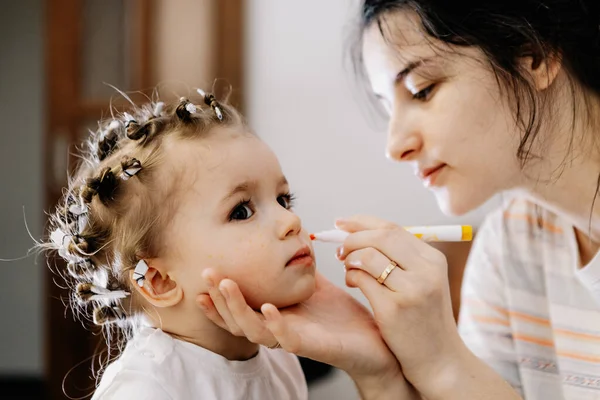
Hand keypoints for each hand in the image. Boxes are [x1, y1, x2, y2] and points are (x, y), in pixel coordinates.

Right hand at [197, 270, 402, 382]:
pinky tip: (267, 307)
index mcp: (277, 316)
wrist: (377, 343)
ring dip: (238, 307)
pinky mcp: (312, 347)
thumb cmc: (342, 318)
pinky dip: (274, 323)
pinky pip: (287, 339)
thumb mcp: (313, 287)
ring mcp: (293, 340)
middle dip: (219, 297)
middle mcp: (279, 330)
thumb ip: (296, 270)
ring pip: (255, 330)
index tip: (202, 276)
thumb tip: (286, 244)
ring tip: (226, 285)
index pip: (239, 309)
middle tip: (206, 273)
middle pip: (238, 319)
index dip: (218, 297)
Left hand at [337, 215, 466, 393]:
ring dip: (350, 258)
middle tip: (339, 249)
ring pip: (368, 255)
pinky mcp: (394, 308)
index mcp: (433, 259)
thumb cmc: (424, 318)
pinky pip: (361, 279)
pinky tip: (352, 282)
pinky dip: (351, 276)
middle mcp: (426, 270)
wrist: (439, 359)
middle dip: (352, 238)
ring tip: (348, 268)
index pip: (392, 228)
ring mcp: (411, 289)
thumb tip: (362, 231)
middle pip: (380, 236)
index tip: (341, 223)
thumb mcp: (424, 281)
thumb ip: (400, 256)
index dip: (362, 222)